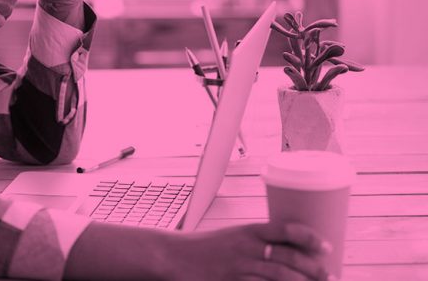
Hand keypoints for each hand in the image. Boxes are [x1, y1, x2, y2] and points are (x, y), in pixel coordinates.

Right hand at [173, 222, 332, 280]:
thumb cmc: (205, 248)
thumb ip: (256, 245)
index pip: (284, 228)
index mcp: (248, 231)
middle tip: (331, 275)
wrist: (174, 256)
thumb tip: (287, 255)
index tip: (327, 246)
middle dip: (314, 267)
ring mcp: (240, 267)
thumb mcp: (232, 238)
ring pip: (280, 276)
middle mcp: (246, 247)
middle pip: (287, 256)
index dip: (309, 237)